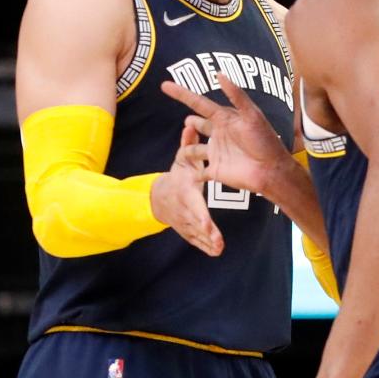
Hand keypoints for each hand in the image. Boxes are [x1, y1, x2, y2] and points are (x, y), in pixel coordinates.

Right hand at [150, 124, 223, 255]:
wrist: (158, 197)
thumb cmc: (177, 176)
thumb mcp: (181, 160)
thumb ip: (188, 144)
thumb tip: (190, 125)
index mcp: (184, 192)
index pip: (193, 204)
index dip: (200, 215)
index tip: (206, 223)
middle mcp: (183, 209)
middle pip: (195, 223)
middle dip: (206, 233)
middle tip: (218, 243)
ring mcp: (184, 221)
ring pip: (195, 234)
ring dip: (207, 242)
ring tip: (219, 248)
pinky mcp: (186, 229)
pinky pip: (195, 240)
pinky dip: (204, 246)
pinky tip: (216, 252)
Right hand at [161, 73, 289, 197]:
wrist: (271, 170)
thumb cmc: (264, 141)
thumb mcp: (251, 115)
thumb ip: (236, 95)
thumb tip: (219, 74)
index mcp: (225, 119)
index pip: (200, 104)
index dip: (182, 94)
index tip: (165, 85)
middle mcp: (219, 135)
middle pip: (200, 126)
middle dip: (192, 123)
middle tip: (187, 121)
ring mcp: (216, 153)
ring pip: (195, 149)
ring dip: (189, 148)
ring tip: (184, 148)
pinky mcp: (216, 171)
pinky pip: (199, 172)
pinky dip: (192, 174)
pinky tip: (186, 177)